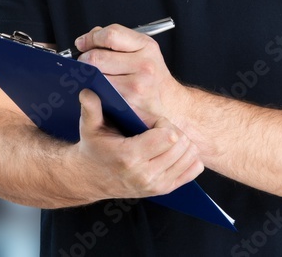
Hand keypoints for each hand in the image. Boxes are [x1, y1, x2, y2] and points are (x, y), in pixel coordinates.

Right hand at [71, 89, 203, 199]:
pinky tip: (172, 150)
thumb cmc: (94, 149)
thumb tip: (88, 91)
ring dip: (182, 143)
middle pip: (181, 145)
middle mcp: (145, 174)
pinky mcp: (164, 190)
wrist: (91, 178)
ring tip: (164, 138)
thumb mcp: (89, 128)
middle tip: (158, 129)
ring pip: (190, 156)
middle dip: (173, 130)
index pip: (168, 136)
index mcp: (129, 157)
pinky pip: (194, 169)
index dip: (163, 123)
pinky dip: (188, 157)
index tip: (151, 121)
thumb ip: (90, 109)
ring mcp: (156, 185)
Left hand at [75, 24, 184, 126]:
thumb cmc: (150, 74)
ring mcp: (137, 86)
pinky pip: (100, 93)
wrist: (170, 103)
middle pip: (97, 57)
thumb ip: (115, 39)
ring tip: (92, 75)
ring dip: (87, 76)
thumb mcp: (141, 49)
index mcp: (146, 46)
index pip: (111, 35)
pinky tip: (98, 87)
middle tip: (84, 62)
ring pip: (96, 76)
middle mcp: (144, 65)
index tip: (83, 43)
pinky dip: (94, 89)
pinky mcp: (128, 104)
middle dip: (84, 59)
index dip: (91, 38)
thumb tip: (87, 39)